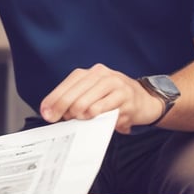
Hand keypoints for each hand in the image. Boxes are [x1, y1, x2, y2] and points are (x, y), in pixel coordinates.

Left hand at [39, 64, 163, 133]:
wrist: (145, 100)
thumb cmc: (114, 98)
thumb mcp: (93, 94)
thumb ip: (75, 100)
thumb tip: (53, 112)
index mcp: (88, 73)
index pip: (65, 86)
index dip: (53, 101)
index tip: (47, 114)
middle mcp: (100, 74)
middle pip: (73, 95)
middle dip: (63, 111)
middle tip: (63, 121)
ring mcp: (113, 83)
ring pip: (85, 104)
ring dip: (80, 116)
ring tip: (83, 120)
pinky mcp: (125, 96)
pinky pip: (102, 110)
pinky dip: (96, 118)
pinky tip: (98, 120)